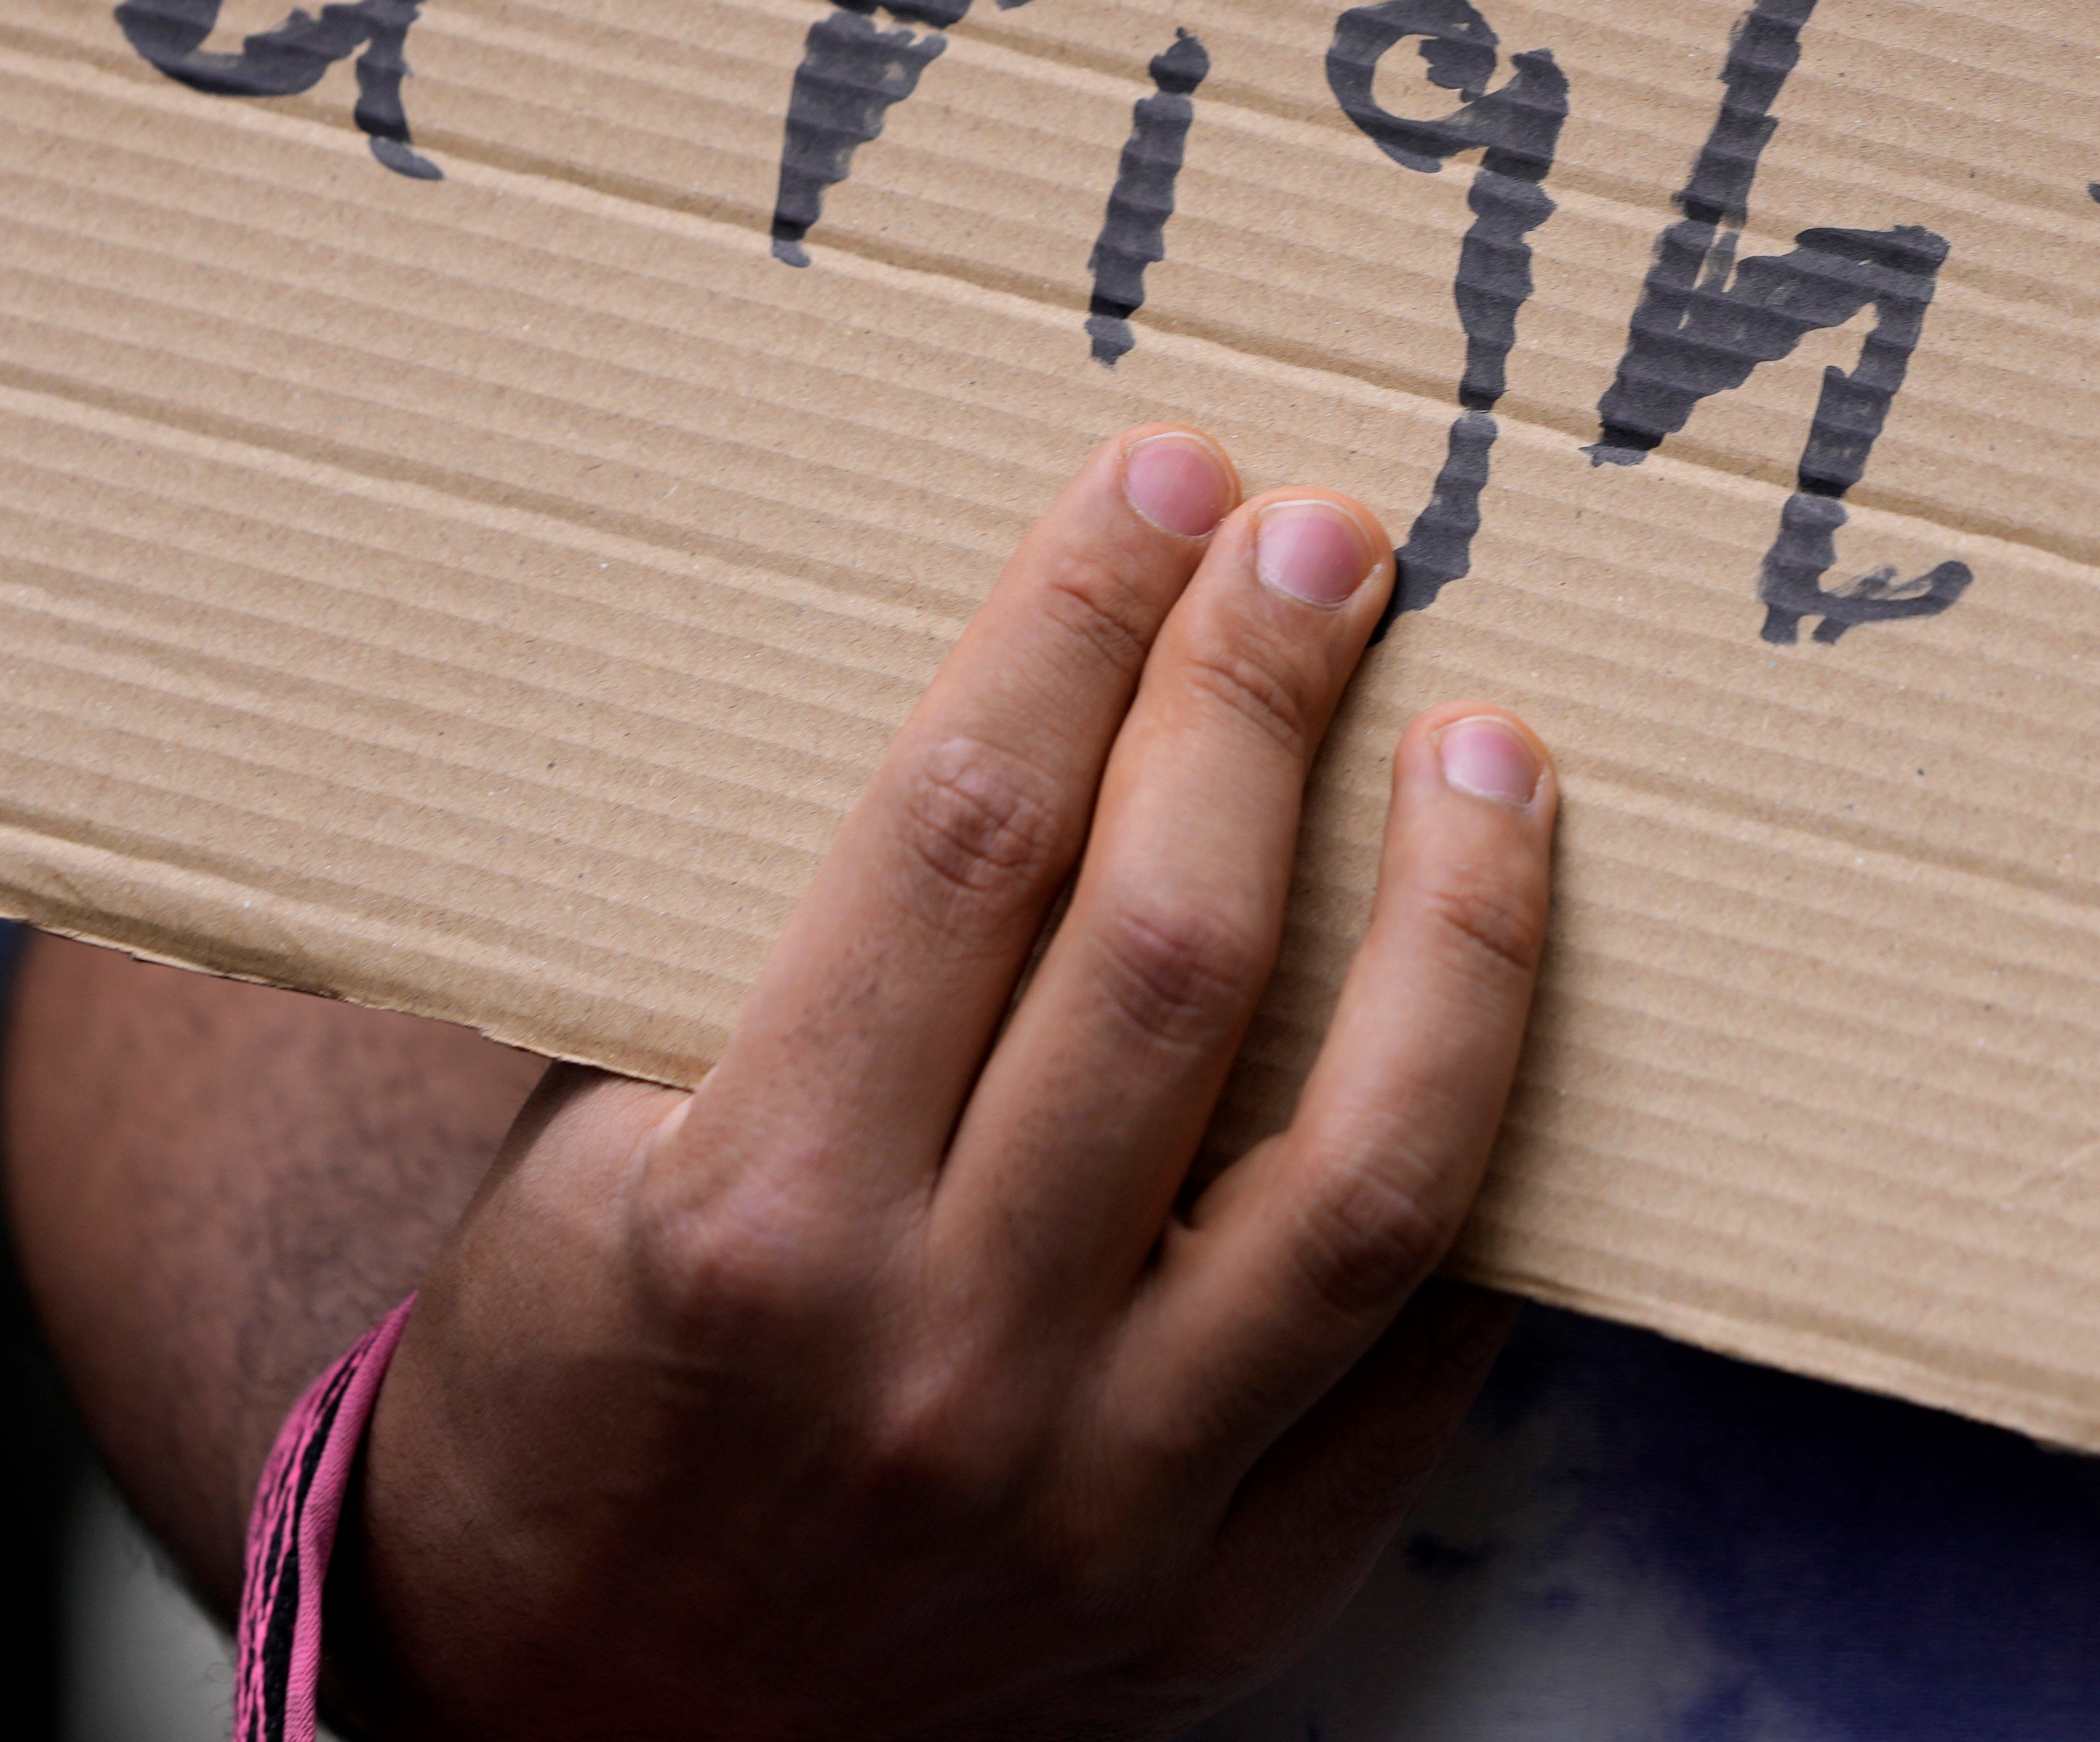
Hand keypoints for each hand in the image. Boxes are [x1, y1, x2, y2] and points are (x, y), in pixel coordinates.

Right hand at [338, 430, 1557, 1741]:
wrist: (591, 1714)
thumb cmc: (591, 1364)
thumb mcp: (597, 1148)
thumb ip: (799, 963)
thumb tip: (1031, 686)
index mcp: (751, 1217)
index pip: (962, 837)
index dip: (1075, 623)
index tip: (1159, 481)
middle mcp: (936, 1363)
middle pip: (1170, 956)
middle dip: (1259, 703)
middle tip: (1330, 539)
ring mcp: (1098, 1504)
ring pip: (1361, 1167)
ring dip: (1458, 924)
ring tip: (1493, 748)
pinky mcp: (1222, 1603)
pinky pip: (1412, 1359)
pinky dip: (1477, 1168)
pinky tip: (1508, 1011)